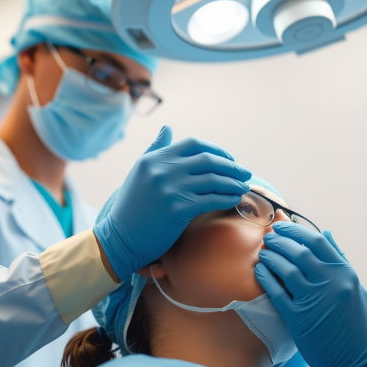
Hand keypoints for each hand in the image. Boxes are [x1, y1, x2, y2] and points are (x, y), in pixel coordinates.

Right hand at [94, 126, 251, 278]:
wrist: (120, 238)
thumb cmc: (132, 207)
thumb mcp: (140, 172)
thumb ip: (156, 148)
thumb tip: (167, 127)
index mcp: (155, 158)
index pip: (194, 144)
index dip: (217, 150)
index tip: (230, 159)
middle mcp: (162, 169)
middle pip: (208, 160)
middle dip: (231, 166)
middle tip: (246, 173)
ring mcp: (170, 188)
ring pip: (213, 180)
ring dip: (233, 183)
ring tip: (243, 187)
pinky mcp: (178, 209)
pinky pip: (211, 199)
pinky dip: (227, 198)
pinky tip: (234, 199)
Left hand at [255, 223, 366, 366]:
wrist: (354, 360)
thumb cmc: (354, 323)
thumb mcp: (354, 286)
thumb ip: (339, 258)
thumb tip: (325, 232)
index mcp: (345, 273)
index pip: (317, 241)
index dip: (296, 231)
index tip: (283, 227)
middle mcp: (331, 283)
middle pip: (299, 252)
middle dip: (280, 240)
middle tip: (269, 237)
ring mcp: (315, 300)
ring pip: (286, 269)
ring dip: (271, 257)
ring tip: (263, 252)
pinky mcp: (299, 318)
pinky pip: (277, 292)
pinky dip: (266, 278)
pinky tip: (260, 271)